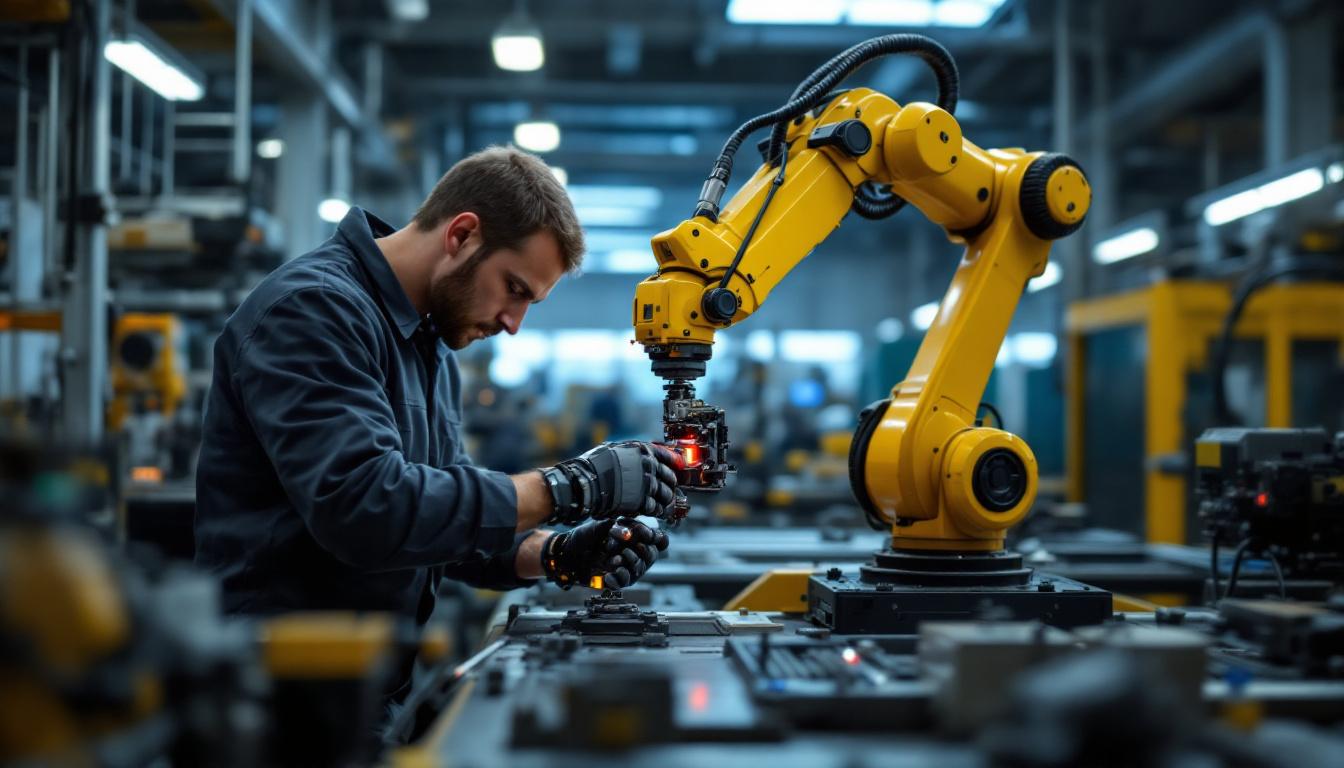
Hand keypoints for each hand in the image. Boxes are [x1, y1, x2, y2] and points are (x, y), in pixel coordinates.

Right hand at [539, 441, 679, 524]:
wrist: (585, 485)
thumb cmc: (594, 467)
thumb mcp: (614, 449)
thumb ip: (631, 452)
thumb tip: (641, 454)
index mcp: (643, 451)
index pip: (667, 455)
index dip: (675, 462)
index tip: (680, 466)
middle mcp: (649, 466)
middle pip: (670, 477)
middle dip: (669, 485)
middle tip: (668, 491)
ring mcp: (647, 484)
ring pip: (666, 494)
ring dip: (665, 501)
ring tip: (662, 505)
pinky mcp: (643, 502)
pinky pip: (657, 508)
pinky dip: (658, 512)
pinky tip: (655, 512)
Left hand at [541, 517, 670, 589]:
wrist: (566, 554)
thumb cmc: (582, 537)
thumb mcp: (598, 526)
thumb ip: (613, 527)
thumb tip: (626, 532)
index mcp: (633, 536)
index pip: (657, 538)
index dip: (656, 538)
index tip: (645, 535)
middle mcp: (632, 551)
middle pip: (651, 555)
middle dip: (643, 552)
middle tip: (628, 549)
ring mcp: (625, 566)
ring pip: (640, 569)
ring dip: (630, 564)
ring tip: (614, 559)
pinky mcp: (616, 579)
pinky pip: (625, 581)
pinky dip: (619, 578)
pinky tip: (608, 574)